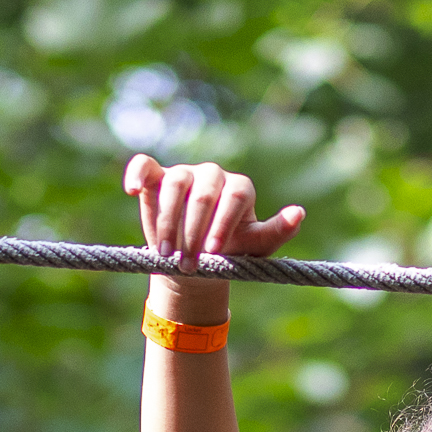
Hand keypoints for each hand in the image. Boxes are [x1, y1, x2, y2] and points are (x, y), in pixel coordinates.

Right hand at [125, 155, 305, 312]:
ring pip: (176, 183)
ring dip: (168, 220)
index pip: (235, 197)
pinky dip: (137, 173)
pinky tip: (132, 190)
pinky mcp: (156, 177)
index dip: (223, 223)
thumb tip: (299, 212)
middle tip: (188, 263)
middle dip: (194, 231)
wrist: (194, 266)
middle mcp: (212, 175)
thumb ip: (276, 231)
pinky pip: (144, 165)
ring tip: (165, 253)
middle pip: (204, 193)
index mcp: (239, 188)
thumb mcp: (255, 249)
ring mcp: (183, 174)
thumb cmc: (228, 256)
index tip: (213, 252)